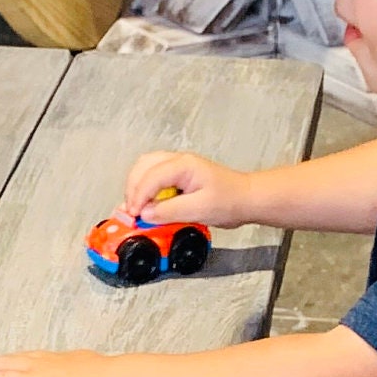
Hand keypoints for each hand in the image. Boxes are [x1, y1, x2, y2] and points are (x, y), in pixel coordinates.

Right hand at [121, 148, 254, 227]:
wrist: (245, 199)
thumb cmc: (230, 200)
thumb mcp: (199, 210)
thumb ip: (170, 211)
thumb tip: (146, 213)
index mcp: (183, 165)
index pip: (150, 177)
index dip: (138, 197)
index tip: (135, 215)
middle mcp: (178, 161)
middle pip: (142, 167)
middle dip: (133, 190)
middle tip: (131, 212)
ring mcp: (177, 167)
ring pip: (145, 169)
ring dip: (137, 188)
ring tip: (137, 208)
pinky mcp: (178, 176)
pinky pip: (154, 177)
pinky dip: (145, 190)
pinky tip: (147, 204)